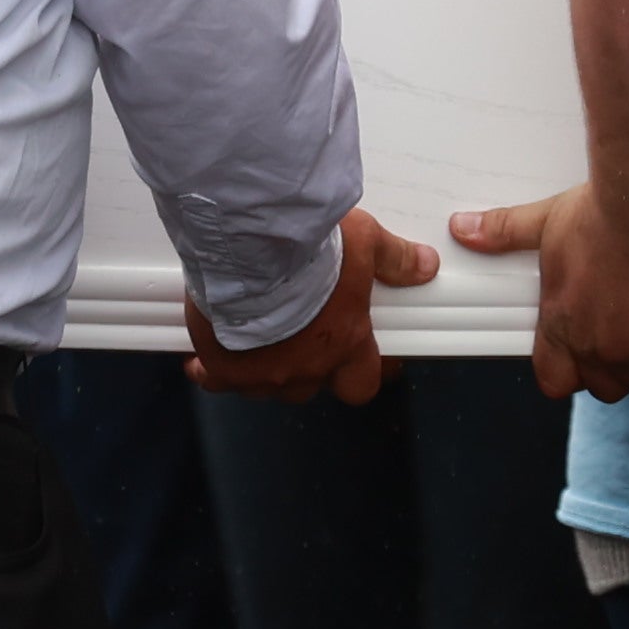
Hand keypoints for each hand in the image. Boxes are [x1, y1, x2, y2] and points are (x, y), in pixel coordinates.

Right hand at [184, 207, 439, 404]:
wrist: (250, 251)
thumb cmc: (307, 250)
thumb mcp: (364, 243)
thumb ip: (394, 259)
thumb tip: (423, 266)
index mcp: (343, 346)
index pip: (362, 383)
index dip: (360, 373)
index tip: (356, 358)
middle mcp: (304, 369)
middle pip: (311, 385)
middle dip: (307, 364)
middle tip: (299, 333)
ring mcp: (261, 373)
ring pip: (264, 385)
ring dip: (262, 365)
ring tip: (255, 335)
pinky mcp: (222, 366)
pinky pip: (214, 378)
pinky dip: (211, 368)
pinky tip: (205, 355)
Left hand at [495, 179, 628, 404]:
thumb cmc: (603, 214)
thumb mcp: (547, 221)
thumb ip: (506, 232)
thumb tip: (465, 228)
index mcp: (558, 325)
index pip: (553, 378)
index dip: (572, 371)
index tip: (588, 355)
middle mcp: (592, 349)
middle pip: (601, 386)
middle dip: (616, 367)